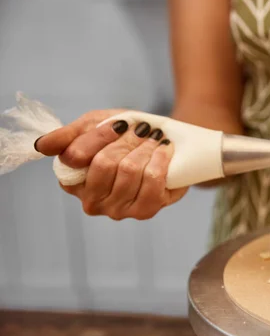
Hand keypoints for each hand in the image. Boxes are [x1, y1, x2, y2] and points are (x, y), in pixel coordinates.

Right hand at [35, 110, 187, 219]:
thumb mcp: (94, 126)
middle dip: (127, 141)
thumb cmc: (123, 136)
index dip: (101, 136)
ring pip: (130, 171)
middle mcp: (91, 200)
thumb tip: (40, 146)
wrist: (160, 144)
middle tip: (142, 129)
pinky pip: (152, 181)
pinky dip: (160, 159)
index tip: (120, 123)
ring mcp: (117, 210)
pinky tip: (163, 149)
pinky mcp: (144, 211)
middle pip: (105, 164)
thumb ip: (67, 136)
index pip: (76, 156)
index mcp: (71, 180)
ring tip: (155, 137)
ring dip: (146, 148)